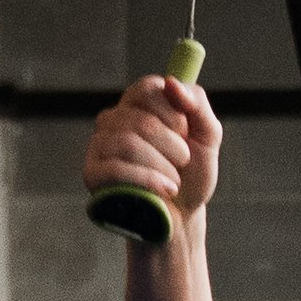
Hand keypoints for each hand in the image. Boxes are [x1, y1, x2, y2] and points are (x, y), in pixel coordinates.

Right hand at [83, 70, 219, 227]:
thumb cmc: (192, 175)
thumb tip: (170, 82)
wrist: (182, 217)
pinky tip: (166, 191)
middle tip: (183, 161)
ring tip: (175, 181)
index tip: (185, 132)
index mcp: (138, 104)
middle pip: (141, 120)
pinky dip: (148, 181)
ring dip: (163, 166)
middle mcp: (114, 119)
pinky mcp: (92, 173)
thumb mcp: (208, 137)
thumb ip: (197, 105)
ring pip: (128, 143)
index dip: (173, 113)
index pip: (147, 88)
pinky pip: (116, 169)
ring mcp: (100, 145)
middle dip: (173, 146)